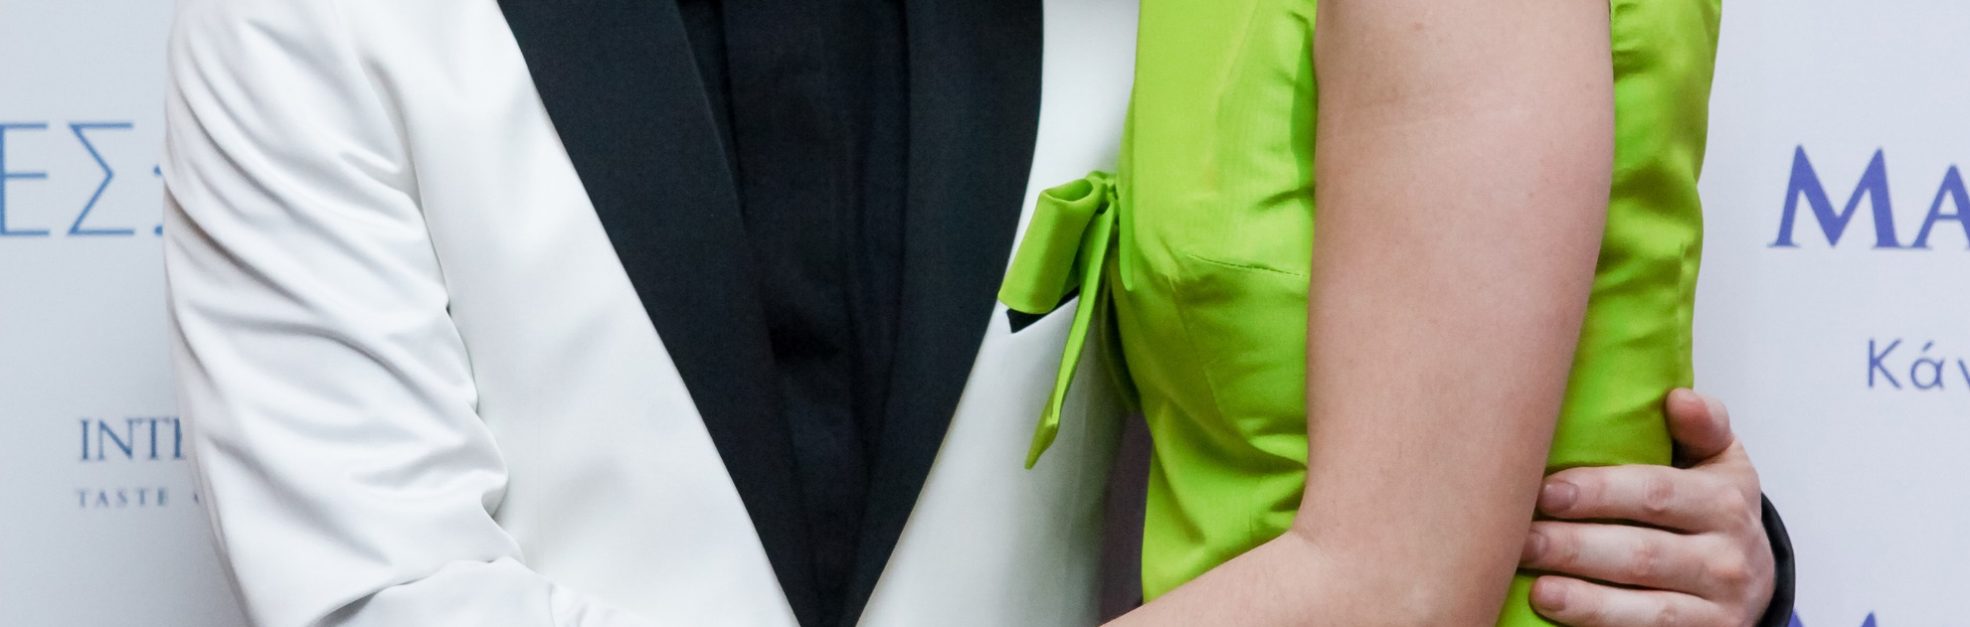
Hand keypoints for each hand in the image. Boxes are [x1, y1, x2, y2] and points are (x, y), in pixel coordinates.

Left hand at [1518, 389, 1775, 626]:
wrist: (1752, 577)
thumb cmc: (1712, 508)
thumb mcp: (1721, 462)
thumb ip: (1704, 425)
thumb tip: (1678, 399)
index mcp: (1725, 502)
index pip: (1656, 495)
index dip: (1599, 494)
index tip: (1546, 491)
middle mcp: (1726, 559)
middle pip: (1642, 555)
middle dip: (1575, 547)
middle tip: (1520, 539)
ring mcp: (1717, 609)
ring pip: (1647, 609)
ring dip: (1586, 600)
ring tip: (1536, 587)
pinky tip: (1562, 617)